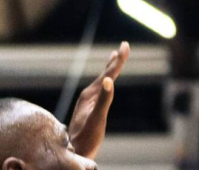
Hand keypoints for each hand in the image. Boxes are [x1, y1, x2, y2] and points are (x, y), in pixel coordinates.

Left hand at [68, 41, 129, 159]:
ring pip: (101, 80)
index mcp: (90, 94)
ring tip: (114, 58)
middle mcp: (88, 95)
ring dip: (110, 68)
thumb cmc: (86, 138)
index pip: (108, 73)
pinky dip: (105, 80)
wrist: (73, 152)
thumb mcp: (97, 118)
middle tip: (124, 46)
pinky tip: (105, 83)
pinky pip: (99, 89)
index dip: (118, 60)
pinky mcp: (89, 108)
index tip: (125, 45)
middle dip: (116, 60)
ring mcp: (88, 101)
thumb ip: (103, 99)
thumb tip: (108, 80)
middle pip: (104, 73)